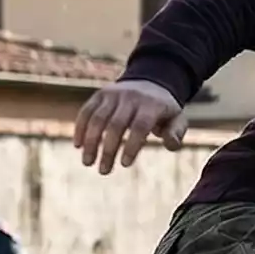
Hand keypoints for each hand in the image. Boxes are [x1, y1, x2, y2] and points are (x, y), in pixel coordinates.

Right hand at [74, 78, 188, 173]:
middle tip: (104, 171)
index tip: (125, 164)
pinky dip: (80, 128)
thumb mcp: (177, 119)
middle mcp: (130, 97)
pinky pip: (87, 111)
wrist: (150, 82)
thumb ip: (176, 133)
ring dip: (91, 142)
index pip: (140, 126)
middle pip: (116, 124)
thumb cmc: (163, 110)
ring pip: (98, 118)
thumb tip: (170, 145)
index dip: (131, 146)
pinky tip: (78, 146)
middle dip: (108, 149)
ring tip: (87, 163)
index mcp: (151, 104)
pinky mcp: (100, 95)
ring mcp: (113, 94)